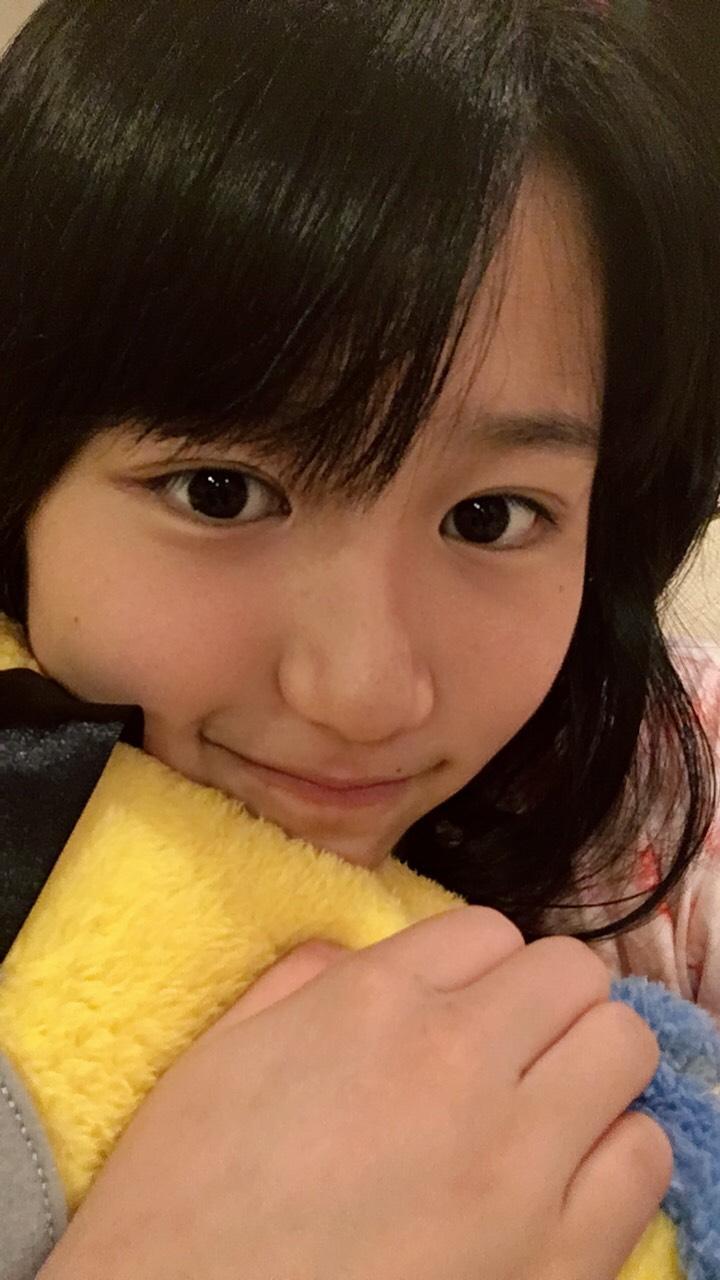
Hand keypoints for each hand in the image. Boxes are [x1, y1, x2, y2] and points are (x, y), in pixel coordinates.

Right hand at [39, 907, 670, 1279]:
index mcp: (373, 1005)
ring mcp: (518, 1162)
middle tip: (513, 1046)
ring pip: (625, 1048)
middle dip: (546, 999)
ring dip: (588, 1066)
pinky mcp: (559, 1258)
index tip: (460, 1006)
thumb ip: (299, 984)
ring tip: (544, 1108)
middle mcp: (457, 1062)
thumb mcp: (218, 1060)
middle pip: (573, 973)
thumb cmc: (182, 1207)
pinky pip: (644, 1159)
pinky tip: (562, 1179)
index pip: (489, 931)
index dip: (476, 967)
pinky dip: (614, 1153)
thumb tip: (356, 956)